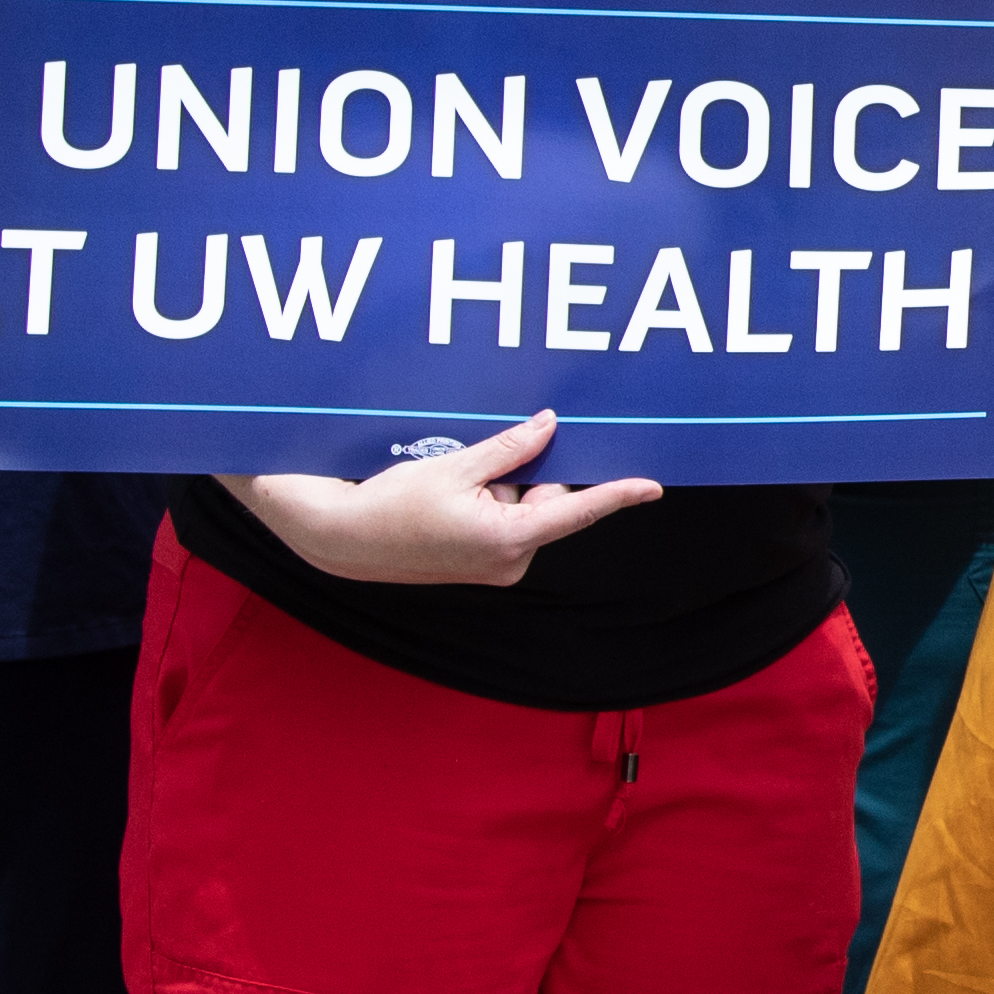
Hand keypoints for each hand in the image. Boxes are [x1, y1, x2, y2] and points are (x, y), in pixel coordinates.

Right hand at [228, 409, 659, 585]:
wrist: (342, 539)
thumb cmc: (391, 504)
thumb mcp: (455, 466)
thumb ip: (511, 448)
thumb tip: (550, 427)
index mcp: (508, 538)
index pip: (576, 510)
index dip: (617, 495)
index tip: (651, 486)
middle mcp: (510, 561)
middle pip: (546, 503)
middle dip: (527, 475)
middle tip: (485, 460)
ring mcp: (496, 567)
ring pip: (523, 511)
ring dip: (502, 488)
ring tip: (453, 483)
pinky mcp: (482, 566)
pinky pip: (505, 524)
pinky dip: (490, 503)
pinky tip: (452, 495)